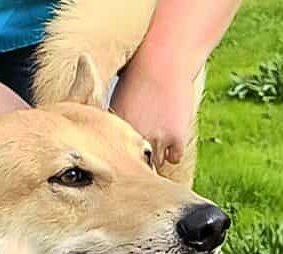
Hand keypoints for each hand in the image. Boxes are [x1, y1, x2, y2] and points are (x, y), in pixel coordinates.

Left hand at [110, 50, 197, 167]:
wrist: (166, 58)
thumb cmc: (140, 73)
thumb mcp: (117, 97)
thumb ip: (112, 121)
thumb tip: (106, 138)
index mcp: (116, 127)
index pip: (115, 159)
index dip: (119, 163)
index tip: (120, 164)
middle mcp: (134, 135)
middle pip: (135, 167)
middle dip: (137, 167)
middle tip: (141, 164)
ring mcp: (156, 138)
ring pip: (155, 164)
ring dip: (155, 160)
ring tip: (157, 153)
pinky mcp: (176, 138)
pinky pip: (174, 158)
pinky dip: (173, 152)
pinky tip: (171, 142)